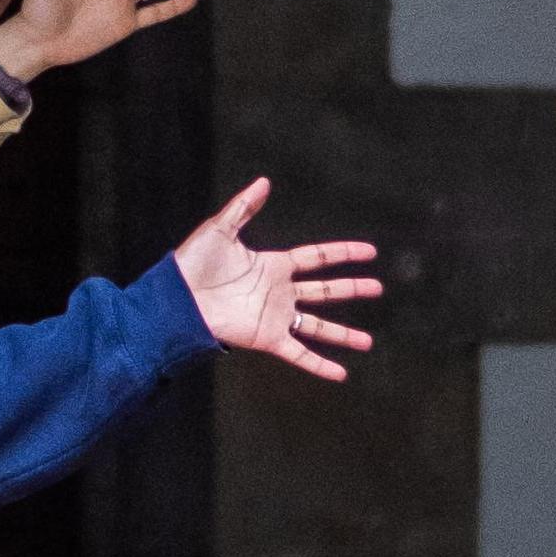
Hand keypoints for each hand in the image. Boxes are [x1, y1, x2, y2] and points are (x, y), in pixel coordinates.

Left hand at [170, 179, 380, 382]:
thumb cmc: (194, 264)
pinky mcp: (267, 338)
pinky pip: (300, 353)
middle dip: (351, 289)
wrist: (177, 298)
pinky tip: (341, 374)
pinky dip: (320, 365)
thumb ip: (244, 207)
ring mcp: (276, 317)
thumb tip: (264, 181)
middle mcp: (280, 292)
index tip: (369, 252)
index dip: (343, 253)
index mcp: (273, 265)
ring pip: (319, 326)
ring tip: (368, 342)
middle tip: (378, 288)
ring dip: (344, 335)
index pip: (317, 258)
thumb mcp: (220, 229)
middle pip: (325, 291)